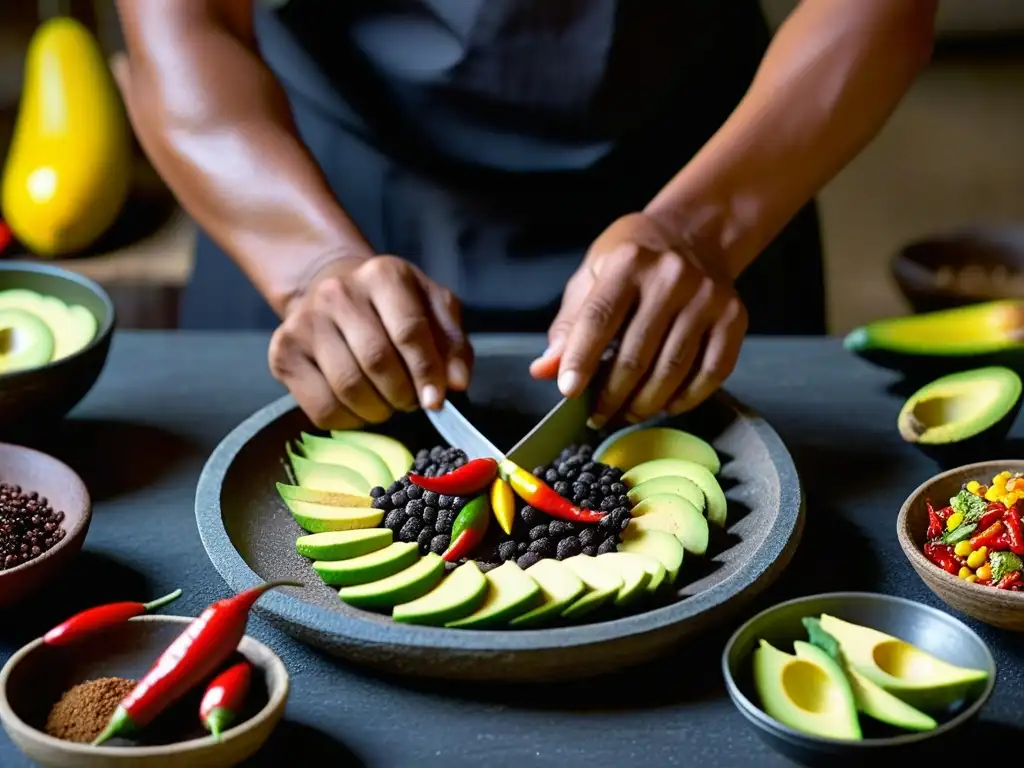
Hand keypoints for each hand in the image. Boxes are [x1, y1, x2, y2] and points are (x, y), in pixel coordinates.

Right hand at [269, 255, 471, 428]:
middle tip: (410, 402)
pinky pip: (321, 406)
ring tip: (387, 404)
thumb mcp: (433, 310)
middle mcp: (338, 293)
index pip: (408, 331)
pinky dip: (349, 419)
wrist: (335, 296)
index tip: (436, 401)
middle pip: (376, 361)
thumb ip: (453, 344)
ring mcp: (304, 322)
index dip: (426, 372)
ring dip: (377, 410)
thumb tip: (457, 384)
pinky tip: (360, 408)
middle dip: (402, 394)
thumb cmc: (394, 309)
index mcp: (383, 275)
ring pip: (348, 387)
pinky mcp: (283, 353)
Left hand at [529, 212, 746, 426]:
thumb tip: (546, 370)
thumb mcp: (592, 276)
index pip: (599, 318)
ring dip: (645, 403)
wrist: (694, 235)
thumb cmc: (634, 260)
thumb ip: (569, 324)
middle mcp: (672, 276)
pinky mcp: (734, 317)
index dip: (581, 359)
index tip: (568, 392)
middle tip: (598, 415)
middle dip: (612, 394)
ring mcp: (708, 297)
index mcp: (629, 261)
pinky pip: (712, 372)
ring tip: (626, 413)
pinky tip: (666, 404)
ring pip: (673, 369)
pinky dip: (686, 398)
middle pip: (636, 353)